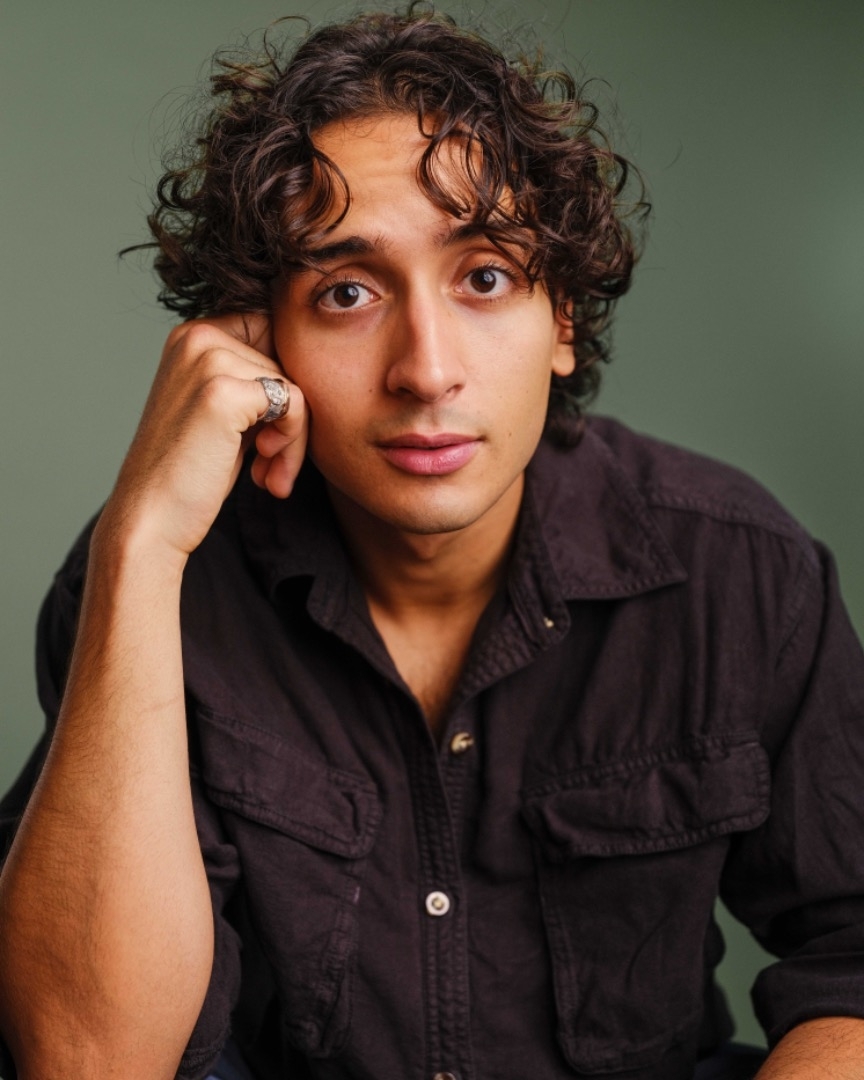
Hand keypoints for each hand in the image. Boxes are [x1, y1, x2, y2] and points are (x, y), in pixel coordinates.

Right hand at [99, 313, 307, 563]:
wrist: (151, 520)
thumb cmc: (192, 473)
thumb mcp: (225, 412)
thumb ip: (257, 382)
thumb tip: (314, 369)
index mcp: (193, 335)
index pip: (274, 332)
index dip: (287, 382)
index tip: (272, 431)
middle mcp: (197, 336)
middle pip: (288, 359)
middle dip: (294, 416)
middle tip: (273, 463)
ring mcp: (208, 360)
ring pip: (295, 385)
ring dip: (295, 438)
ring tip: (268, 474)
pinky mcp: (222, 392)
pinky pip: (295, 403)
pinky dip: (293, 443)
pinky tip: (266, 474)